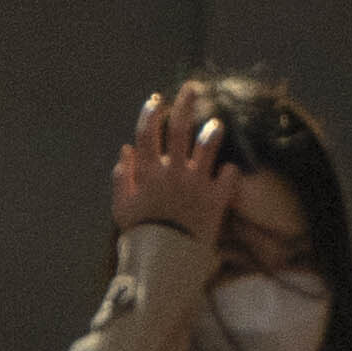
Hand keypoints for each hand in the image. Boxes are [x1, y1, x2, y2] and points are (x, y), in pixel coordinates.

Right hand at [110, 91, 238, 247]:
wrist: (163, 262)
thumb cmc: (139, 235)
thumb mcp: (122, 207)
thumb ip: (123, 177)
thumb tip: (125, 150)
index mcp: (148, 173)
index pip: (147, 134)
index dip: (150, 113)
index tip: (155, 99)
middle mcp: (173, 172)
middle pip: (180, 130)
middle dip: (186, 105)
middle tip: (192, 87)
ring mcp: (197, 184)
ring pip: (208, 147)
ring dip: (212, 132)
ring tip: (217, 123)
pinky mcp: (216, 199)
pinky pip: (228, 177)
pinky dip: (230, 173)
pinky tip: (230, 170)